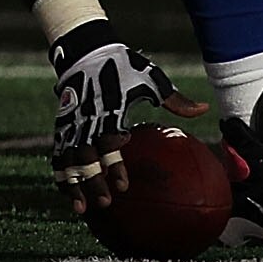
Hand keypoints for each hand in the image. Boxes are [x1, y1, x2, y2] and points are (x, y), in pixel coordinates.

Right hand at [49, 22, 206, 211]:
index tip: (124, 185)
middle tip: (107, 202)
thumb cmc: (123, 67)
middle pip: (88, 157)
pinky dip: (61, 174)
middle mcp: (88, 121)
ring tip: (83, 210)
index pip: (110, 143)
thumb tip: (204, 110)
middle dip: (95, 181)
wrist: (87, 51)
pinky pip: (58, 153)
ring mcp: (72, 125)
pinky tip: (65, 193)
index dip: (116, 166)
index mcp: (110, 111)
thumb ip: (175, 100)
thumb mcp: (151, 80)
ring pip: (70, 160)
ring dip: (75, 186)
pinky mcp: (62, 126)